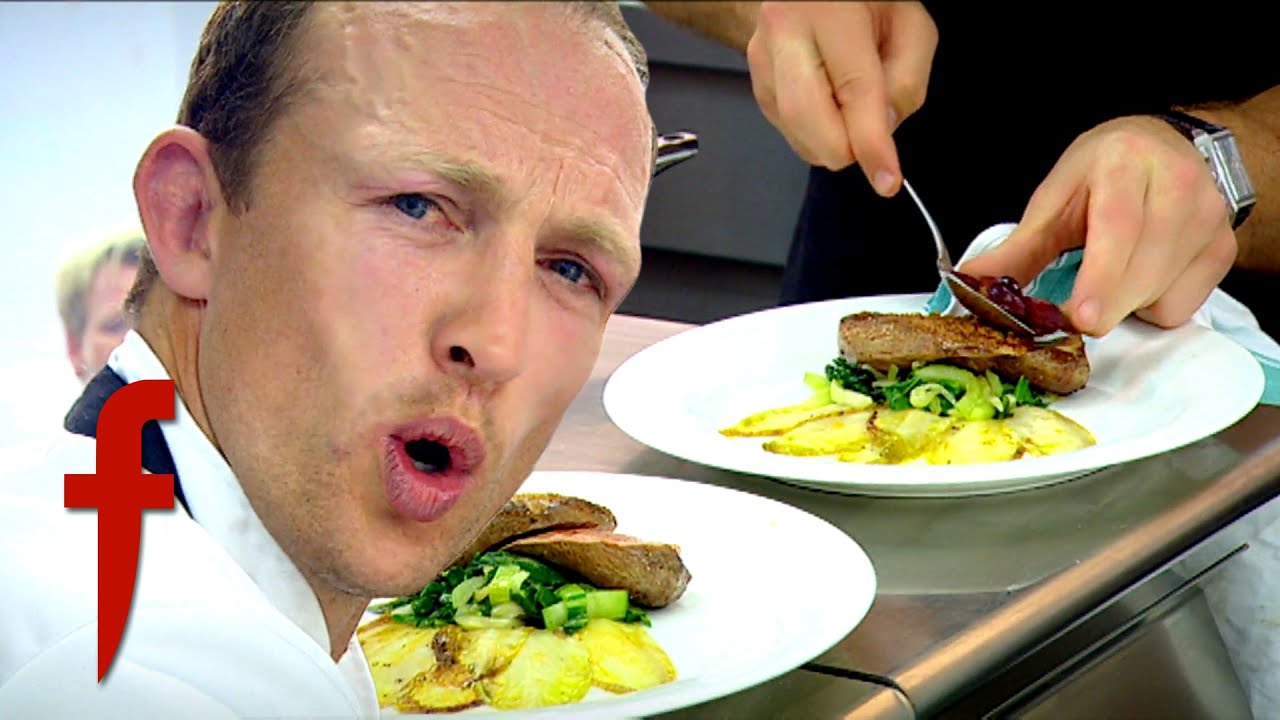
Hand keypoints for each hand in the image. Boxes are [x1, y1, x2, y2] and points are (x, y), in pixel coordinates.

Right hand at [745, 1, 935, 194]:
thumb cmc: (866, 2)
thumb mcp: (910, 23)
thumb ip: (908, 79)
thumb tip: (884, 130)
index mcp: (827, 11)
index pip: (853, 90)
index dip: (870, 143)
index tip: (886, 180)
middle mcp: (783, 32)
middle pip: (806, 119)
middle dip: (843, 150)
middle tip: (870, 147)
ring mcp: (762, 60)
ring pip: (796, 133)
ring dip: (831, 139)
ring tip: (850, 102)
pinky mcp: (756, 83)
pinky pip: (789, 130)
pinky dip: (816, 132)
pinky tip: (829, 100)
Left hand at [959, 115, 1237, 336]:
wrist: (1166, 148)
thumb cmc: (1102, 174)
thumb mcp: (1055, 199)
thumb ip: (1017, 248)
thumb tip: (969, 284)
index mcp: (1125, 162)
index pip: (1119, 228)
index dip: (1100, 278)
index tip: (1081, 318)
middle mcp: (1177, 183)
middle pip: (1143, 269)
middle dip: (1104, 304)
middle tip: (1077, 314)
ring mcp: (1208, 217)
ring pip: (1162, 293)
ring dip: (1124, 303)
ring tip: (1110, 273)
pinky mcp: (1224, 247)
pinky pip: (1182, 306)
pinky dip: (1152, 306)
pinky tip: (1141, 276)